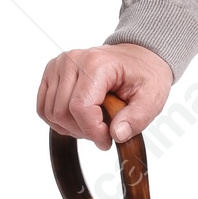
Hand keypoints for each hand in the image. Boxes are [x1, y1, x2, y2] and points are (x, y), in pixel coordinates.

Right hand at [36, 44, 173, 149]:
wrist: (137, 57)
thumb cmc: (144, 75)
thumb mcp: (153, 98)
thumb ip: (137, 118)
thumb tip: (117, 135)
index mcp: (96, 64)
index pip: (80, 107)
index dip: (92, 131)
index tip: (108, 141)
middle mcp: (72, 61)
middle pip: (62, 112)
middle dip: (83, 131)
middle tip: (103, 133)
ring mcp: (58, 65)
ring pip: (50, 113)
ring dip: (71, 128)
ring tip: (94, 124)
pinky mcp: (51, 73)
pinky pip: (44, 107)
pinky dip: (59, 121)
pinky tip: (80, 120)